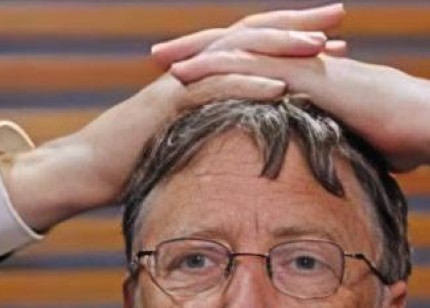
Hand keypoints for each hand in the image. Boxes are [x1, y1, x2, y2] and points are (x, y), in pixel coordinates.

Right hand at [0, 4, 345, 231]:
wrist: (89, 169)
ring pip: (237, 54)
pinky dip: (247, 85)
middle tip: (340, 12)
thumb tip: (257, 145)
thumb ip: (222, 134)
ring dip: (280, 48)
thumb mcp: (191, 144)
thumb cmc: (139, 163)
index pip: (256, 46)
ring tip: (320, 45)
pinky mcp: (167, 104)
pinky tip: (279, 86)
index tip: (338, 35)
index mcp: (204, 75)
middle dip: (298, 23)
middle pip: (252, 35)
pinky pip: (213, 89)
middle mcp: (195, 68)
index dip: (295, 37)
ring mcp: (180, 82)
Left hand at [161, 17, 429, 174]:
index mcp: (311, 75)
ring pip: (242, 49)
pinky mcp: (308, 74)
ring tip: (162, 58)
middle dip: (199, 49)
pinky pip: (255, 65)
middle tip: (161, 54)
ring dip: (198, 52)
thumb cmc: (407, 139)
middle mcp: (305, 61)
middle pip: (242, 47)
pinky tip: (189, 73)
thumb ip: (341, 150)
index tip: (192, 75)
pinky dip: (219, 66)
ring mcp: (306, 64)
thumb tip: (335, 175)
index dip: (225, 67)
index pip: (259, 65)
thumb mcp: (362, 145)